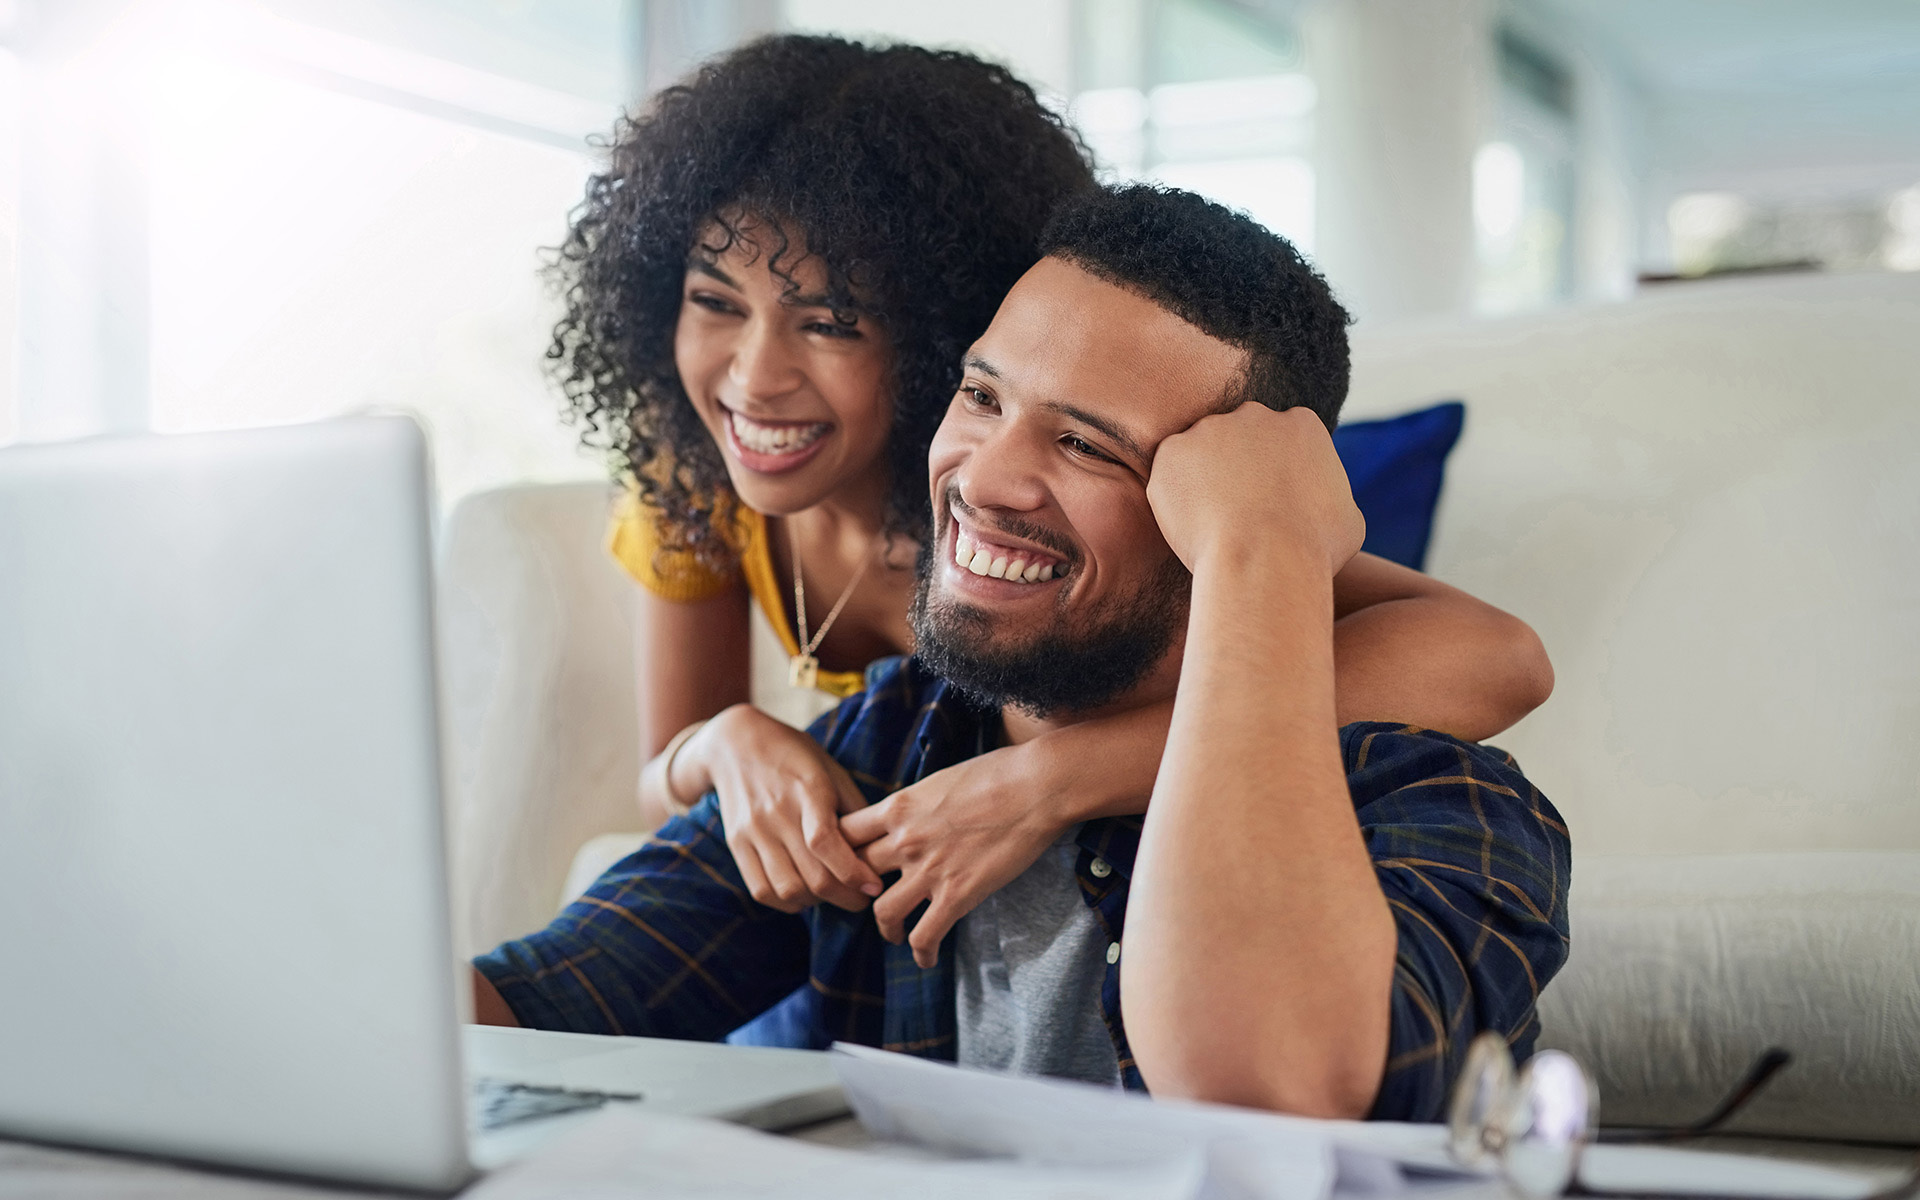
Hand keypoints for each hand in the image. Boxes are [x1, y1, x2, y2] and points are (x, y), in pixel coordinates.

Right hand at [692, 705, 882, 912]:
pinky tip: (803, 894)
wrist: (736, 743)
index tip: (875, 885)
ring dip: (817, 902)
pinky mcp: (736, 843)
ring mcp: (753, 830)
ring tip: (833, 894)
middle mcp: (777, 813)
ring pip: (787, 889)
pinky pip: (761, 889)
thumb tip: (880, 848)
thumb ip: (855, 808)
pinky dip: (787, 902)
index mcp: (807, 790)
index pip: (825, 842)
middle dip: (845, 896)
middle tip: (862, 897)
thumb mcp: (831, 770)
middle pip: (812, 875)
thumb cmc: (796, 756)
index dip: (853, 872)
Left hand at [840, 744, 1068, 968]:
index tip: (846, 864)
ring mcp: (928, 870)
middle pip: (856, 875)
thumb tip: (915, 815)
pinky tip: (926, 957)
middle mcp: (904, 840)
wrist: (1035, 787)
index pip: (845, 834)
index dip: (838, 853)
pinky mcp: (956, 895)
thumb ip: (918, 803)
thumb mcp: (940, 779)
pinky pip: (924, 935)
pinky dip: (921, 952)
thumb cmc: (997, 773)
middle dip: (856, 893)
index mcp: (898, 807)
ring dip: (885, 929)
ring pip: (883, 912)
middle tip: (867, 904)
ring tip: (893, 935)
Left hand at [1147, 404, 1363, 576]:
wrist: (1263, 560)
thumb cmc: (1313, 549)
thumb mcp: (1348, 522)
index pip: (1285, 436)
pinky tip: (1189, 524)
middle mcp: (1255, 415)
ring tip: (1212, 522)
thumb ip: (1332, 498)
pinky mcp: (1173, 451)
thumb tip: (1326, 505)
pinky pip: (1169, 472)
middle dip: (1237, 465)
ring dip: (1203, 480)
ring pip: (1202, 451)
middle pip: (1240, 435)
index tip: (1269, 497)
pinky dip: (1174, 495)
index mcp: (1302, 425)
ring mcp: (1210, 429)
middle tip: (1236, 509)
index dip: (1275, 468)